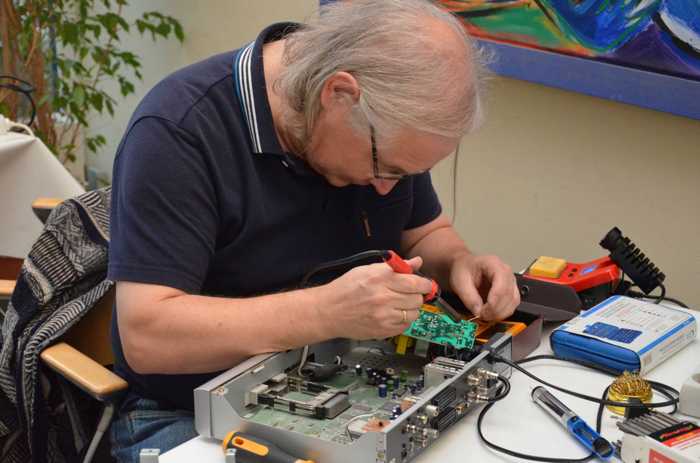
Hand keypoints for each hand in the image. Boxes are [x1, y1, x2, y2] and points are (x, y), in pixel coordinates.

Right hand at [318, 257, 433, 339]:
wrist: (328, 311)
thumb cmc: (345, 289)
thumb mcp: (367, 270)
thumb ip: (395, 266)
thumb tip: (415, 262)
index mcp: (380, 279)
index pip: (415, 282)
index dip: (424, 283)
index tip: (425, 284)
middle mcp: (383, 298)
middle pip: (417, 298)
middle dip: (417, 295)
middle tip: (409, 293)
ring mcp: (384, 316)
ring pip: (414, 313)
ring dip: (411, 308)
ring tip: (399, 304)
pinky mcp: (383, 331)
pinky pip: (405, 326)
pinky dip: (403, 320)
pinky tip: (393, 314)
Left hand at [449, 254, 519, 320]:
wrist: (464, 265)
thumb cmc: (463, 268)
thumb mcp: (460, 282)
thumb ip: (469, 297)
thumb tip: (478, 312)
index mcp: (494, 264)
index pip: (501, 287)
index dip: (493, 303)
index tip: (482, 312)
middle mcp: (506, 272)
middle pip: (509, 296)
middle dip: (496, 310)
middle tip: (482, 316)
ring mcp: (510, 281)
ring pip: (513, 302)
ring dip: (500, 313)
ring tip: (485, 315)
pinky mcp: (510, 290)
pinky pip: (512, 305)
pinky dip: (502, 312)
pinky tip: (490, 313)